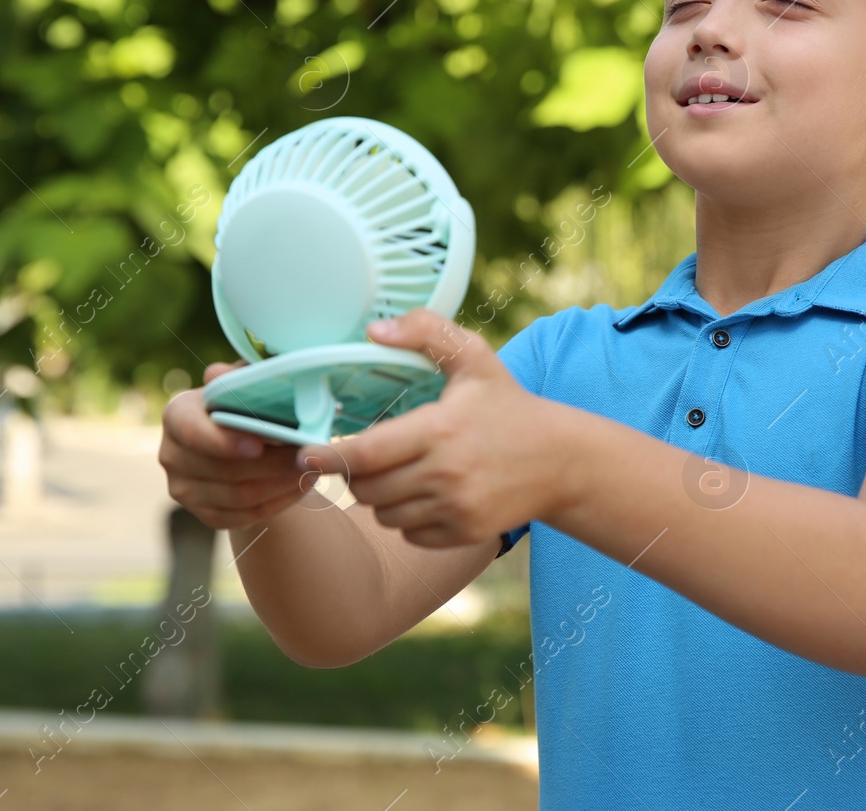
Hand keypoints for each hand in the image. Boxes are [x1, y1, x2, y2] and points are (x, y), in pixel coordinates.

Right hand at [159, 360, 317, 529]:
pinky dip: (279, 503)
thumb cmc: (248, 402)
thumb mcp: (246, 382)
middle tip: (310, 455)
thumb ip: (237, 376)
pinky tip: (303, 485)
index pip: (191, 431)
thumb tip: (220, 375)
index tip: (258, 445)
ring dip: (283, 484)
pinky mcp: (205, 514)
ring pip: (239, 497)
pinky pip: (245, 517)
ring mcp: (185, 489)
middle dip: (273, 464)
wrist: (247, 440)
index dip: (223, 441)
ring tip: (314, 468)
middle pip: (223, 469)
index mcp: (177, 414)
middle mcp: (172, 454)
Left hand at [297, 309, 576, 547]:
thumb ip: (426, 332)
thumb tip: (374, 331)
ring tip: (399, 473)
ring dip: (381, 497)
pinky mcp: (464, 533)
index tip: (305, 456)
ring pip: (385, 515)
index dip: (329, 457)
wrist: (561, 461)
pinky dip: (407, 519)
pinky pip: (410, 535)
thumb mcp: (474, 357)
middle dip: (356, 474)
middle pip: (368, 488)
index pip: (366, 452)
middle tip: (364, 457)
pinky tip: (424, 495)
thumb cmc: (510, 405)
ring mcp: (456, 508)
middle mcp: (445, 474)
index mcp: (440, 429)